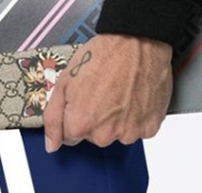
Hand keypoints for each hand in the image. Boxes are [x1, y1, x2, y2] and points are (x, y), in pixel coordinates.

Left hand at [43, 33, 173, 151]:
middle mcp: (105, 135)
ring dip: (118, 120)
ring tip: (120, 94)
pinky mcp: (149, 127)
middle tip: (102, 95)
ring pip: (117, 135)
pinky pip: (139, 130)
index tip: (82, 103)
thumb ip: (53, 119)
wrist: (138, 40)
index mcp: (81, 125)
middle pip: (94, 138)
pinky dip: (137, 118)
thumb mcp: (64, 83)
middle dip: (96, 121)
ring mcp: (129, 133)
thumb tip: (52, 145)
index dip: (74, 119)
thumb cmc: (104, 56)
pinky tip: (134, 99)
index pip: (70, 138)